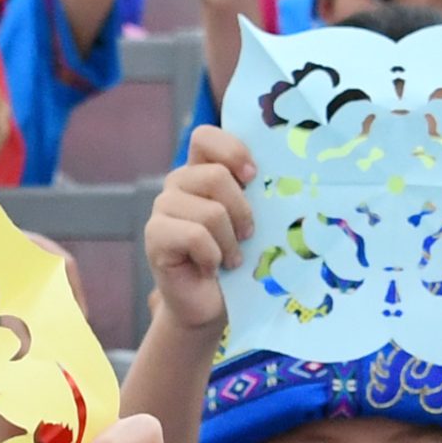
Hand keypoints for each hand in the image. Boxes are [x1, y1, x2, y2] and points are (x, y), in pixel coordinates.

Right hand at [145, 129, 251, 334]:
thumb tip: (286, 174)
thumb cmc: (238, 260)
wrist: (213, 305)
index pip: (205, 137)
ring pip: (210, 212)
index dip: (232, 151)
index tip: (253, 177)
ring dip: (230, 242)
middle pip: (215, 176)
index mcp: (202, 170)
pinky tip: (211, 268)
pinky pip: (195, 236)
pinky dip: (212, 257)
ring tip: (231, 259)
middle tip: (248, 236)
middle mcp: (179, 183)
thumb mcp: (254, 219)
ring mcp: (163, 208)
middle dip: (242, 211)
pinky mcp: (155, 236)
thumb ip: (257, 192)